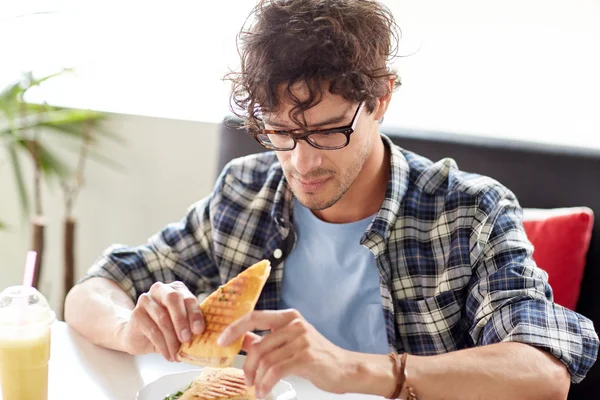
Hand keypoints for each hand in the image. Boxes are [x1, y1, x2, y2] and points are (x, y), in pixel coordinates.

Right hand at [119, 281, 204, 360]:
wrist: (139, 334)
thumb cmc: (166, 328)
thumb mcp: (181, 324)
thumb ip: (192, 325)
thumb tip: (210, 338)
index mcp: (177, 289)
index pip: (188, 298)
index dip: (195, 314)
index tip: (199, 330)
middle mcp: (161, 289)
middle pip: (173, 300)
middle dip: (182, 321)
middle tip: (187, 340)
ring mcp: (146, 300)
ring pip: (162, 318)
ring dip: (172, 340)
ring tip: (178, 355)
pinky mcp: (136, 313)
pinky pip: (152, 330)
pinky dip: (162, 346)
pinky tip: (168, 356)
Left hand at [217, 309, 350, 397]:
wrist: (345, 369)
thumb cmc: (317, 357)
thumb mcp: (290, 342)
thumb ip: (266, 339)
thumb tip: (241, 338)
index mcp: (289, 316)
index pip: (254, 316)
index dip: (234, 328)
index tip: (221, 341)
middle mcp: (295, 324)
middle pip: (258, 345)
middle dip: (248, 367)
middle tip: (247, 380)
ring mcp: (302, 339)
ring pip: (266, 360)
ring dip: (258, 379)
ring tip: (258, 389)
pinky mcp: (306, 356)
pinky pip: (276, 371)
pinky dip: (266, 384)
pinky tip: (265, 392)